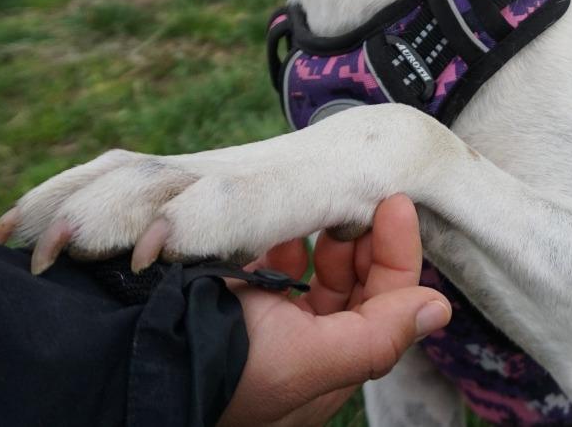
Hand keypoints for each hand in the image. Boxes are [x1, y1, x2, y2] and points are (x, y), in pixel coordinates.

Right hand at [218, 194, 450, 426]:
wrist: (132, 353)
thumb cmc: (224, 364)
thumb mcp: (307, 360)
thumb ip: (377, 336)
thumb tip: (439, 310)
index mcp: (328, 373)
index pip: (388, 306)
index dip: (398, 254)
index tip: (396, 202)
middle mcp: (306, 351)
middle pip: (360, 287)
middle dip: (367, 241)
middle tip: (366, 198)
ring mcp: (273, 324)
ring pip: (325, 272)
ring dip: (333, 238)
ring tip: (328, 209)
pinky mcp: (242, 297)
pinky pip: (282, 264)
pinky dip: (291, 242)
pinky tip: (286, 229)